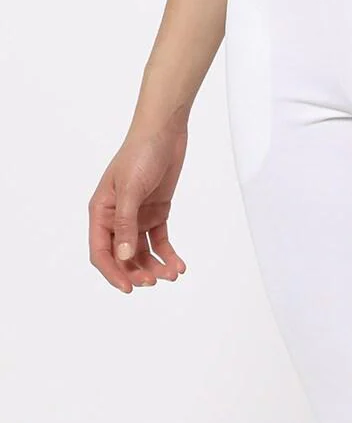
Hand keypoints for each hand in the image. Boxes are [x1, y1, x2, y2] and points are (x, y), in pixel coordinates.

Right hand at [88, 116, 188, 292]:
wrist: (164, 133)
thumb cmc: (141, 154)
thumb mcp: (131, 189)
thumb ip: (126, 224)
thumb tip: (124, 256)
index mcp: (101, 211)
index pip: (101, 251)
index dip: (113, 272)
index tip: (129, 288)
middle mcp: (116, 216)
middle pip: (122, 256)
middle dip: (137, 272)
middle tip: (155, 281)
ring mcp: (137, 216)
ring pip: (142, 252)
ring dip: (155, 266)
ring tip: (172, 274)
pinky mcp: (157, 213)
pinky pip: (160, 242)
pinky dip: (168, 255)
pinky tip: (179, 266)